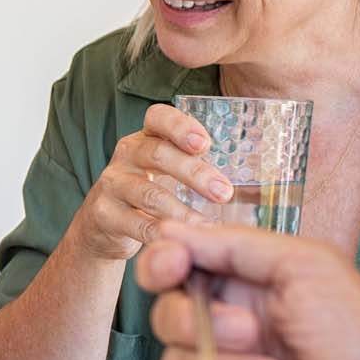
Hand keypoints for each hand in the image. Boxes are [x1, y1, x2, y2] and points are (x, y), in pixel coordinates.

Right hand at [73, 104, 230, 260]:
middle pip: (158, 154)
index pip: (157, 117)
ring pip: (148, 194)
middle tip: (224, 193)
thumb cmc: (149, 193)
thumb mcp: (167, 172)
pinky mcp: (104, 214)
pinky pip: (136, 224)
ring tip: (208, 227)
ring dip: (183, 211)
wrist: (103, 225)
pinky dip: (162, 233)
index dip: (180, 126)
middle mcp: (126, 155)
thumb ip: (196, 167)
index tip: (204, 144)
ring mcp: (112, 184)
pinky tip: (182, 242)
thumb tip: (256, 185)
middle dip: (194, 173)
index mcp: (146, 138)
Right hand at [135, 221, 359, 359]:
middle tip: (251, 331)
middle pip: (165, 318)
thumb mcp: (306, 265)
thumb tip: (170, 231)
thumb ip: (235, 243)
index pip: (175, 271)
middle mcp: (228, 332)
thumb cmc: (357, 336)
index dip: (162, 266)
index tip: (173, 267)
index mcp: (244, 290)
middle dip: (200, 324)